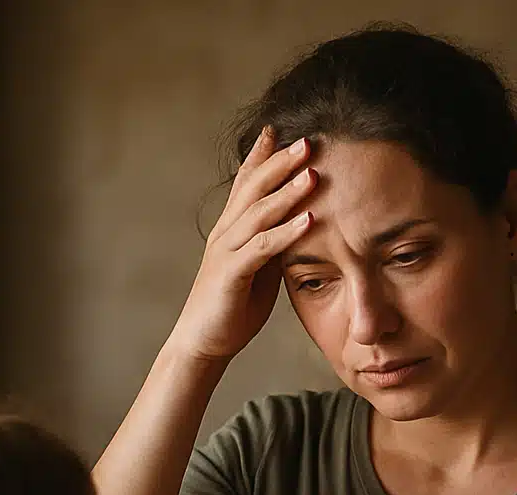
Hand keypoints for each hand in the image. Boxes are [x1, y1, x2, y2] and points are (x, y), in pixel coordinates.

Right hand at [170, 128, 317, 362]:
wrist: (202, 342)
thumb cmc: (233, 307)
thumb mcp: (258, 268)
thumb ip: (272, 244)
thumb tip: (300, 226)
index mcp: (231, 228)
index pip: (246, 183)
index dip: (262, 155)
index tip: (282, 129)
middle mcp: (225, 232)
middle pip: (254, 188)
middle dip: (281, 162)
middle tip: (309, 140)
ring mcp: (226, 251)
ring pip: (259, 213)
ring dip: (288, 191)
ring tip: (314, 173)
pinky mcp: (231, 274)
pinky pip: (261, 248)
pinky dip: (286, 233)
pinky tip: (308, 220)